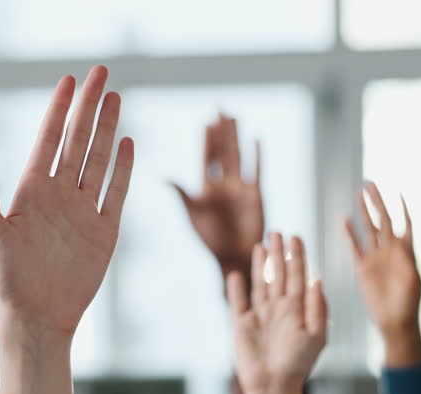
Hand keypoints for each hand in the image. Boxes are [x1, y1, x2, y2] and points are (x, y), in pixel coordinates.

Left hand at [0, 65, 133, 340]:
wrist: (37, 315)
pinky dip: (123, 168)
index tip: (68, 80)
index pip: (49, 138)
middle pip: (77, 140)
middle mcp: (59, 193)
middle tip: (100, 73)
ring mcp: (83, 209)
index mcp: (31, 190)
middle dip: (88, 106)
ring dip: (107, 129)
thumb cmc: (7, 278)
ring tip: (114, 97)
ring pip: (99, 159)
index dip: (59, 109)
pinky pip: (116, 192)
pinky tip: (127, 143)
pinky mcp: (104, 229)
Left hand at [174, 114, 263, 273]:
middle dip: (220, 132)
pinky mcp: (255, 194)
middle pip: (222, 152)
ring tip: (234, 117)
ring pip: (238, 156)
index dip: (206, 140)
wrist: (233, 257)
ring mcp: (240, 187)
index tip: (205, 121)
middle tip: (218, 109)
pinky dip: (256, 155)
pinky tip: (256, 139)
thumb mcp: (193, 215)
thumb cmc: (211, 240)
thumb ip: (181, 195)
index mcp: (206, 188)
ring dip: (236, 137)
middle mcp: (223, 184)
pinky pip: (256, 171)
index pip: (206, 158)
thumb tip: (164, 177)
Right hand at [228, 233, 326, 393]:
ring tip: (261, 244)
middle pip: (279, 274)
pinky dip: (236, 288)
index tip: (296, 237)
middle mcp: (279, 308)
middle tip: (277, 232)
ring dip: (260, 264)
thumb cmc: (299, 364)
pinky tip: (236, 273)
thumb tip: (318, 279)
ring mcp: (260, 315)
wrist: (273, 386)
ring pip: (261, 283)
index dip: (297, 256)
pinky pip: (237, 301)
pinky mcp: (241, 324)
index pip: (299, 276)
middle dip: (278, 253)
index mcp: (298, 309)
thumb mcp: (317, 335)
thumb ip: (318, 307)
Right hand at [345, 181, 420, 366]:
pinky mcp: (362, 267)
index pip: (404, 223)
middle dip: (377, 202)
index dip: (402, 208)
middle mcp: (390, 251)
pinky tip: (345, 220)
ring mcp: (375, 257)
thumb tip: (401, 238)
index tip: (397, 192)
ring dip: (364, 211)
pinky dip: (350, 233)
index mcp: (405, 251)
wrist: (394, 321)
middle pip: (383, 220)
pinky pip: (355, 246)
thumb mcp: (413, 279)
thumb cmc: (408, 303)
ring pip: (368, 228)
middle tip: (370, 184)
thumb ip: (407, 258)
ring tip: (358, 194)